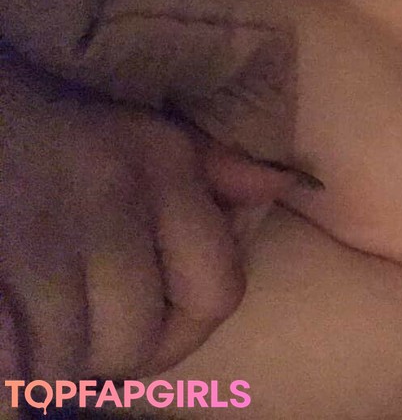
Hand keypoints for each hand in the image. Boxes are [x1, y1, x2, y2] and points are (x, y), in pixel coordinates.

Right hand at [0, 63, 295, 381]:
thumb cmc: (47, 124)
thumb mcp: (138, 130)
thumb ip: (211, 166)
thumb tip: (283, 184)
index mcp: (162, 164)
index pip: (218, 294)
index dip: (184, 334)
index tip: (149, 335)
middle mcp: (112, 198)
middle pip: (137, 340)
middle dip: (108, 354)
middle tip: (78, 334)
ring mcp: (41, 235)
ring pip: (70, 360)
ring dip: (53, 363)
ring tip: (36, 330)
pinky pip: (12, 364)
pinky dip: (12, 367)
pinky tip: (11, 337)